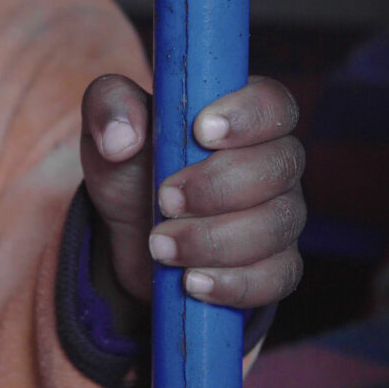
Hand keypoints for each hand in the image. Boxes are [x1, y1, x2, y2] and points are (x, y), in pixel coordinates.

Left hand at [81, 74, 304, 308]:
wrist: (130, 235)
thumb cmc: (132, 167)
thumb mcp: (108, 127)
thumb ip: (109, 108)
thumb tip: (121, 137)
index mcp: (242, 116)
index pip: (273, 103)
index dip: (247, 117)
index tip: (201, 132)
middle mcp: (273, 162)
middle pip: (278, 167)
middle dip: (217, 188)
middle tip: (164, 201)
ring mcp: (280, 216)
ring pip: (275, 226)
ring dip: (213, 240)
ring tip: (159, 248)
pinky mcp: (275, 266)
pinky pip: (276, 278)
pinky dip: (233, 284)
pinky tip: (192, 283)